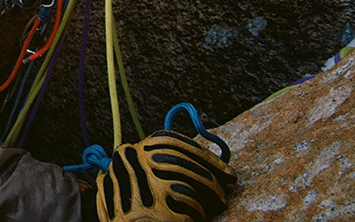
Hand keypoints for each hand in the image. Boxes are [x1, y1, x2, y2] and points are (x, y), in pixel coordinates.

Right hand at [96, 131, 236, 221]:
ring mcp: (146, 186)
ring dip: (208, 193)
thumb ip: (150, 165)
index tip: (221, 163)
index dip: (201, 152)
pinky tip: (193, 216)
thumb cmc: (124, 207)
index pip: (171, 141)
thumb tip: (197, 160)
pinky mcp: (159, 210)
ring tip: (214, 202)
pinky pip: (190, 205)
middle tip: (230, 181)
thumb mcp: (129, 178)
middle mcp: (134, 164)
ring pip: (191, 181)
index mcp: (128, 153)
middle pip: (184, 159)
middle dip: (213, 170)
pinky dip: (197, 212)